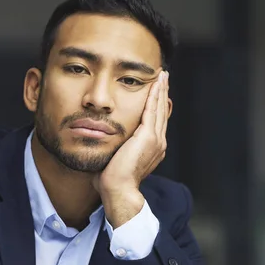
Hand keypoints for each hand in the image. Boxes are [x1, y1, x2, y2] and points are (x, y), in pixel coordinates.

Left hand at [95, 71, 170, 227]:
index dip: (156, 104)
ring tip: (162, 75)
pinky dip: (155, 95)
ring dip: (161, 89)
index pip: (155, 121)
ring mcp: (155, 139)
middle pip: (161, 111)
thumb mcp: (114, 158)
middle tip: (164, 76)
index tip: (156, 91)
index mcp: (152, 148)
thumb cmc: (111, 180)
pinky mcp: (148, 136)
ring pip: (159, 108)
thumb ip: (113, 148)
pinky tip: (156, 83)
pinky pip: (152, 110)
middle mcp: (158, 142)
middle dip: (162, 92)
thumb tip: (101, 142)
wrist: (118, 190)